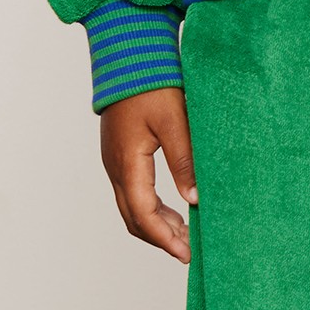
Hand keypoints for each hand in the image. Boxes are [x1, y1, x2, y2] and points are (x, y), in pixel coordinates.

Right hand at [99, 87, 196, 261]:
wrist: (128, 55)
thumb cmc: (151, 84)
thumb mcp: (174, 122)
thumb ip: (183, 161)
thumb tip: (195, 199)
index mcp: (127, 163)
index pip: (143, 214)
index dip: (164, 239)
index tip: (185, 254)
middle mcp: (115, 167)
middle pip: (133, 218)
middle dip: (160, 239)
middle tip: (189, 251)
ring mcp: (115, 162)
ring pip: (131, 207)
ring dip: (156, 225)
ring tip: (186, 234)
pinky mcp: (120, 155)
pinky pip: (132, 193)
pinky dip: (152, 209)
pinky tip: (174, 210)